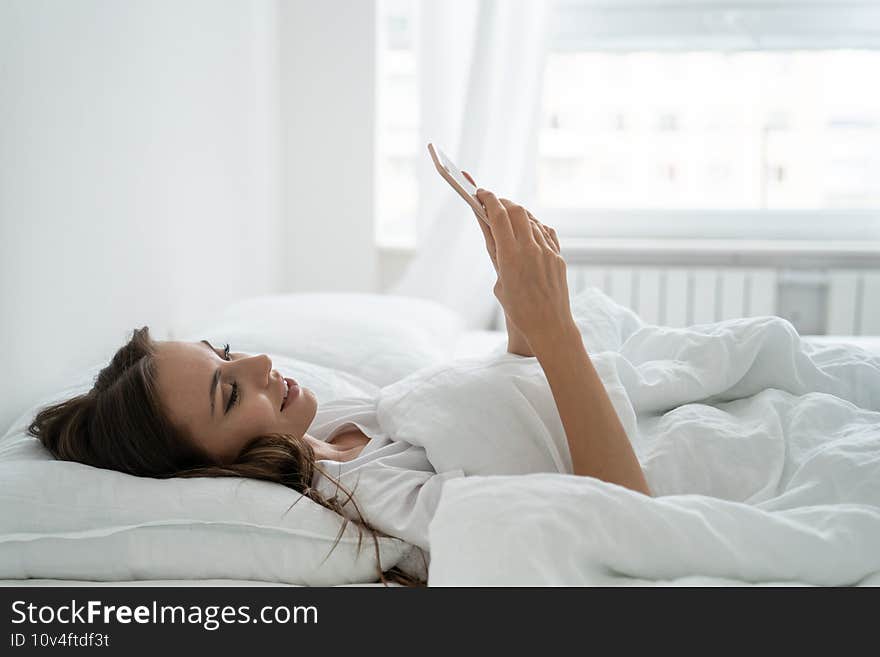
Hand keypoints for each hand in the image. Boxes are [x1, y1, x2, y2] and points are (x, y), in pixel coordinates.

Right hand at [472, 185, 572, 350]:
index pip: (498, 215)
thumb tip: (488, 227)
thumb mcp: (499, 281)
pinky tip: (528, 229)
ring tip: (508, 218)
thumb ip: (496, 254)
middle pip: (516, 210)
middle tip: (493, 204)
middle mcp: (531, 249)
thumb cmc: (519, 310)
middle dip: (503, 203)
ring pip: (532, 220)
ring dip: (518, 214)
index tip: (480, 193)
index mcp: (510, 256)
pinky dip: (533, 226)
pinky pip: (546, 232)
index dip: (488, 199)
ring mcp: (548, 251)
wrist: (550, 326)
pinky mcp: (558, 257)